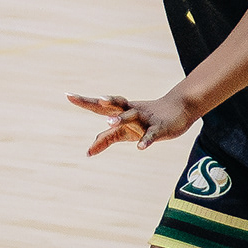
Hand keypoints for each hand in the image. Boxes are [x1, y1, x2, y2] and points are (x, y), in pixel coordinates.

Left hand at [69, 88, 197, 155]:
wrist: (180, 110)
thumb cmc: (147, 120)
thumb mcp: (125, 132)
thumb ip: (107, 139)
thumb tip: (88, 152)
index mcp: (121, 111)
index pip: (100, 105)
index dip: (85, 101)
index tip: (68, 95)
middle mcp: (132, 111)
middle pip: (117, 104)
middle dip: (106, 103)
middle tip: (96, 101)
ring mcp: (146, 119)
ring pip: (132, 116)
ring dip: (121, 118)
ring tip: (108, 122)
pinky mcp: (160, 128)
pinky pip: (152, 134)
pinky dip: (146, 140)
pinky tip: (140, 148)